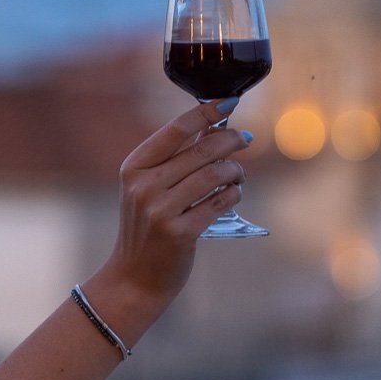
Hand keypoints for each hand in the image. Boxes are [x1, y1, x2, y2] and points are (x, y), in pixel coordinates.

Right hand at [102, 100, 247, 304]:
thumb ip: (177, 157)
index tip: (229, 102)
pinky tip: (234, 193)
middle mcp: (144, 186)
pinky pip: (220, 202)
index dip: (206, 112)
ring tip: (238, 174)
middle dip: (231, 140)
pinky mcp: (180, 233)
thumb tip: (213, 125)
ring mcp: (161, 211)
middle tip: (246, 138)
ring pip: (215, 174)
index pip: (176, 129)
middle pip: (201, 150)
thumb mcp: (150, 186)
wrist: (134, 277)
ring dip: (235, 170)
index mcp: (134, 167)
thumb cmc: (148, 225)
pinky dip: (234, 193)